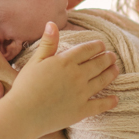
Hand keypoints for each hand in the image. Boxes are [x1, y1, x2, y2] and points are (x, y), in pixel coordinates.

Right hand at [2, 22, 118, 137]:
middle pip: (98, 64)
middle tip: (112, 56)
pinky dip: (110, 102)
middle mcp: (77, 76)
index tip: (102, 45)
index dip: (97, 46)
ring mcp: (81, 94)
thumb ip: (47, 43)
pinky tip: (115, 99)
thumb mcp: (35, 61)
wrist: (23, 114)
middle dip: (107, 58)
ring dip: (111, 74)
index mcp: (66, 62)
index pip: (87, 50)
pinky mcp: (82, 110)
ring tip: (116, 70)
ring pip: (103, 81)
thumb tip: (52, 24)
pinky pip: (100, 105)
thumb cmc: (25, 87)